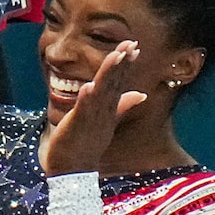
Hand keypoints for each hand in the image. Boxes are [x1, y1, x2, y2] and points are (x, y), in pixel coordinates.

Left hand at [41, 40, 144, 174]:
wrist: (74, 170)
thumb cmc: (87, 143)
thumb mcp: (108, 121)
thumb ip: (123, 106)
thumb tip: (141, 94)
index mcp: (108, 108)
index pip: (119, 81)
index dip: (125, 64)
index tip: (134, 46)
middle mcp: (103, 112)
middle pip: (113, 83)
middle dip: (121, 63)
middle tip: (130, 44)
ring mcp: (91, 119)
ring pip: (101, 93)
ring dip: (108, 74)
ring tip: (115, 56)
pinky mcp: (77, 126)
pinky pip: (83, 111)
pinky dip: (87, 100)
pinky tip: (89, 86)